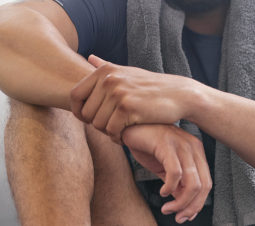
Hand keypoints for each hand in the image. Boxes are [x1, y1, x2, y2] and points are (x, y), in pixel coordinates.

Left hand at [71, 56, 194, 142]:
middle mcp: (109, 79)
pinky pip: (111, 131)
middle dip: (97, 125)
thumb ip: (106, 67)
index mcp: (104, 71)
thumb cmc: (151, 87)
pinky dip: (118, 138)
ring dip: (108, 133)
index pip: (75, 96)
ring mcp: (118, 93)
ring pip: (98, 125)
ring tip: (121, 130)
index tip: (90, 120)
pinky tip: (127, 135)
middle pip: (86, 114)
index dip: (79, 112)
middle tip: (112, 127)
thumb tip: (90, 58)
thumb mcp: (127, 72)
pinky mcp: (127, 108)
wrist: (179, 95)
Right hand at [121, 124, 211, 222]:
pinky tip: (162, 192)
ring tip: (167, 208)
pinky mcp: (167, 144)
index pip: (206, 184)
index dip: (197, 205)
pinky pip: (176, 172)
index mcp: (196, 153)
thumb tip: (183, 203)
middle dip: (191, 207)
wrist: (129, 126)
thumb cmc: (147, 145)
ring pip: (192, 183)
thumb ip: (177, 184)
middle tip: (177, 217)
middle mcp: (193, 147)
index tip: (185, 216)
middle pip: (203, 186)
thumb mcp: (165, 168)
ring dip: (180, 202)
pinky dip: (170, 188)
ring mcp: (181, 144)